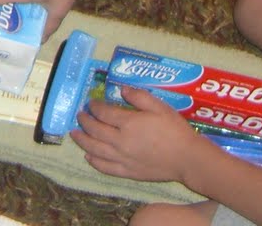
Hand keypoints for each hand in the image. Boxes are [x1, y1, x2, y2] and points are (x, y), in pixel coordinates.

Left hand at [72, 86, 200, 183]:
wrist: (186, 158)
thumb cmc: (174, 129)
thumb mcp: (159, 106)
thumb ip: (139, 96)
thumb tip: (121, 89)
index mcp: (129, 123)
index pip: (104, 113)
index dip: (94, 106)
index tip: (91, 103)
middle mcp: (121, 141)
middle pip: (95, 131)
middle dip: (85, 121)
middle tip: (80, 115)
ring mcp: (122, 159)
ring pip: (95, 150)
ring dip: (82, 141)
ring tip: (74, 134)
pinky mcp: (127, 172)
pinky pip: (105, 168)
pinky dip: (94, 161)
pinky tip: (88, 156)